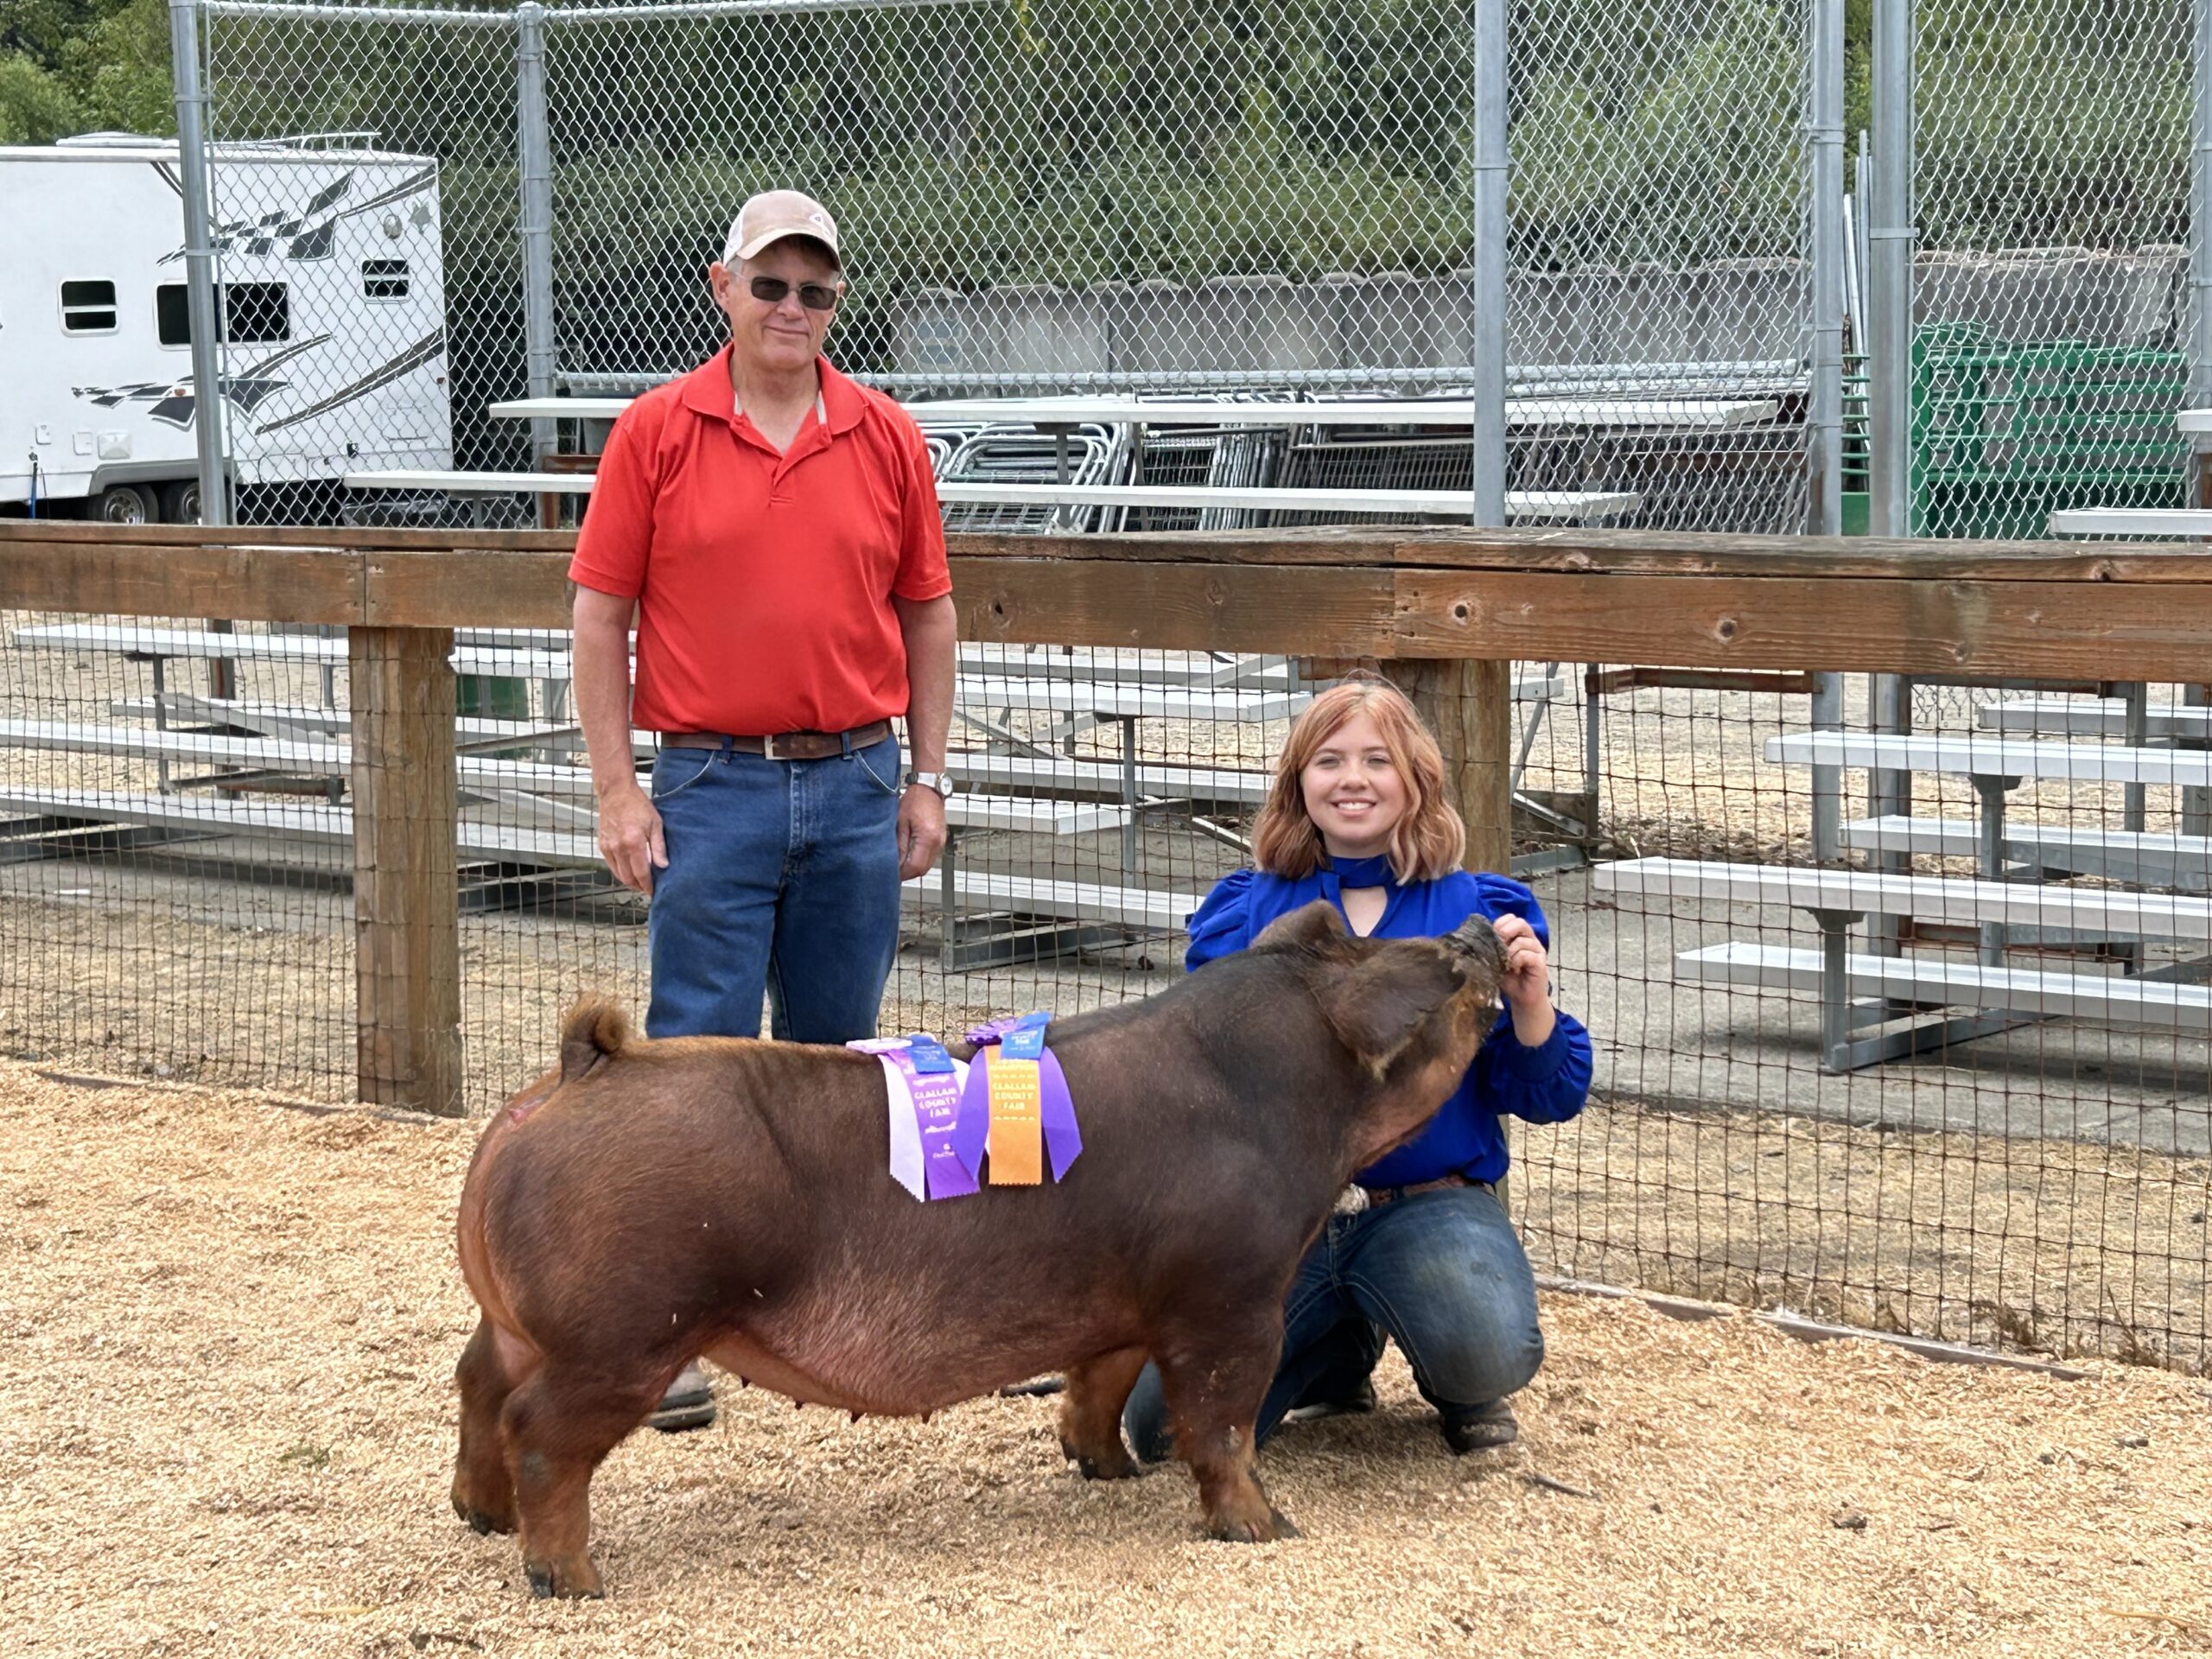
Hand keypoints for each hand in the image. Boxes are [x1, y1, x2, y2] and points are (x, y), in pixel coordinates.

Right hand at [597, 781, 666, 895]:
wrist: (616, 792)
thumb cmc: (637, 805)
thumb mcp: (655, 823)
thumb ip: (659, 847)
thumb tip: (663, 866)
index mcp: (634, 842)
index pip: (641, 873)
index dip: (648, 886)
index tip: (654, 891)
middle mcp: (618, 847)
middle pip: (628, 878)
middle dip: (639, 886)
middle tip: (648, 887)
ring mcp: (608, 847)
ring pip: (619, 874)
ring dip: (629, 881)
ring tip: (641, 881)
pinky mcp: (602, 845)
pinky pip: (611, 865)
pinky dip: (620, 871)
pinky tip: (629, 870)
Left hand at [897, 786, 946, 878]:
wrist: (929, 788)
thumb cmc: (915, 799)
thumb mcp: (900, 822)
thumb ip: (899, 845)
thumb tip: (895, 863)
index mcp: (928, 838)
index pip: (915, 867)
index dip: (902, 874)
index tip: (891, 874)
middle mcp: (937, 842)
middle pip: (922, 870)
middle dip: (907, 874)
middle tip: (893, 872)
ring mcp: (940, 842)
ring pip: (926, 866)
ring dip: (913, 868)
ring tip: (899, 864)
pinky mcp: (940, 840)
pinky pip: (929, 858)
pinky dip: (918, 861)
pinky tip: (908, 857)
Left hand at [1489, 912, 1555, 1046]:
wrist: (1522, 999)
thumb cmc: (1509, 979)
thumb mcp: (1496, 960)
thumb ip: (1492, 947)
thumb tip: (1477, 937)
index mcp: (1520, 936)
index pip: (1511, 918)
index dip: (1500, 924)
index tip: (1491, 937)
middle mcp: (1531, 940)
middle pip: (1520, 923)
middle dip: (1504, 932)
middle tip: (1497, 946)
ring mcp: (1537, 950)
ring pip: (1521, 941)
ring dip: (1508, 952)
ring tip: (1505, 964)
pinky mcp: (1541, 962)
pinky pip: (1526, 954)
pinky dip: (1516, 961)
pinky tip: (1514, 970)